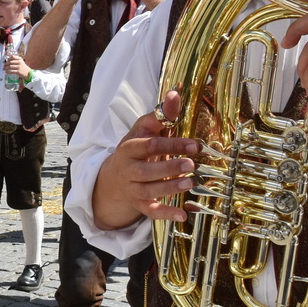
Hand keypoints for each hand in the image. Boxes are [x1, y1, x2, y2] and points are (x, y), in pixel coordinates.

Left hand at [4, 52, 29, 78]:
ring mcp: (19, 67)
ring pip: (10, 66)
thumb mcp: (21, 62)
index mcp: (20, 59)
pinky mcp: (18, 71)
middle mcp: (19, 62)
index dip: (8, 59)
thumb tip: (8, 60)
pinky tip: (6, 72)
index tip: (6, 61)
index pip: (12, 57)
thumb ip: (16, 60)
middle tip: (3, 66)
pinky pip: (11, 71)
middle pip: (10, 62)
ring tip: (4, 69)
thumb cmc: (23, 67)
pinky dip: (8, 72)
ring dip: (6, 68)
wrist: (28, 73)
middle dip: (6, 64)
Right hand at [96, 90, 197, 224]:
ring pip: (149, 190)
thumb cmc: (136, 150)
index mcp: (129, 148)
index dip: (171, 144)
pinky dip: (166, 214)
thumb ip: (162, 114)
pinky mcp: (138, 204)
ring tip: (190, 182)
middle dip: (169, 167)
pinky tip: (183, 214)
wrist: (113, 179)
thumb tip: (175, 92)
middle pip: (147, 170)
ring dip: (169, 187)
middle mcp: (128, 169)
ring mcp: (132, 188)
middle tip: (191, 164)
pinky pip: (151, 211)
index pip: (149, 145)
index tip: (194, 145)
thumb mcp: (144, 130)